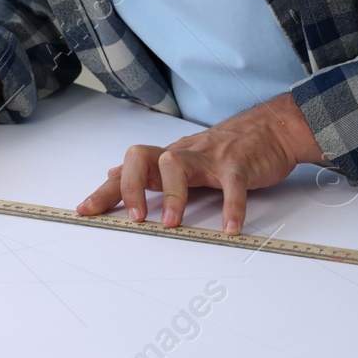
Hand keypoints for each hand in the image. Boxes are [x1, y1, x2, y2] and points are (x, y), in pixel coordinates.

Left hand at [75, 93, 323, 234]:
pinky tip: (229, 229)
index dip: (105, 190)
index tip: (85, 210)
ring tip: (171, 224)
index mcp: (167, 158)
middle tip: (134, 218)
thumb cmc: (226, 148)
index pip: (127, 170)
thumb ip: (148, 168)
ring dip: (172, 197)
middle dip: (131, 187)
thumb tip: (112, 172)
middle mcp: (183, 154)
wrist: (272, 128)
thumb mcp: (181, 156)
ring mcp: (210, 158)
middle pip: (141, 158)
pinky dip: (231, 208)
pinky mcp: (238, 165)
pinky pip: (232, 185)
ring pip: (178, 166)